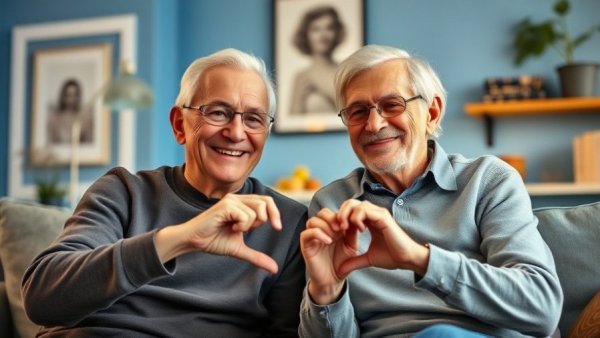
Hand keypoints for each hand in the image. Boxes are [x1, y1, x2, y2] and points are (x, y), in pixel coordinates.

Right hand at [156, 194, 281, 273]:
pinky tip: (229, 227)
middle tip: (250, 230)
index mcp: (242, 203)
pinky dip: (241, 226)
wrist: (193, 241)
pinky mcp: (225, 205)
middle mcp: (237, 198)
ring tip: (234, 228)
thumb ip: (257, 256)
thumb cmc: (213, 241)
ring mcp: (231, 200)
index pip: (267, 201)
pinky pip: (245, 216)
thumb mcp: (239, 249)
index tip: (277, 228)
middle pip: (265, 203)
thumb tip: (274, 269)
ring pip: (256, 212)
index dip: (275, 213)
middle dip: (264, 220)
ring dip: (248, 226)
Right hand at [300, 208, 360, 303]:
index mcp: (332, 228)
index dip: (341, 215)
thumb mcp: (351, 246)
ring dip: (325, 226)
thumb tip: (355, 218)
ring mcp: (312, 237)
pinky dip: (318, 234)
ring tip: (334, 236)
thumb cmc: (342, 263)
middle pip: (322, 213)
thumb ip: (352, 233)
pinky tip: (328, 241)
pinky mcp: (306, 245)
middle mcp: (321, 230)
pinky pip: (306, 233)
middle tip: (341, 228)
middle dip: (332, 217)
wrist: (332, 280)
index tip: (350, 224)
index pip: (333, 212)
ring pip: (313, 221)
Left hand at [335, 199, 429, 276]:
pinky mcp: (383, 216)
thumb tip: (339, 271)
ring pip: (356, 204)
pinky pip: (364, 210)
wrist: (407, 259)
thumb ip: (353, 262)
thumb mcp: (367, 259)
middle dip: (341, 213)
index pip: (349, 210)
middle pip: (350, 203)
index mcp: (369, 221)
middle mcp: (373, 214)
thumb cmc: (391, 257)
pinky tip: (359, 230)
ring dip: (347, 215)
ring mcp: (378, 213)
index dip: (340, 219)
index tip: (336, 232)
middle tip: (337, 228)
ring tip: (346, 228)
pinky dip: (357, 218)